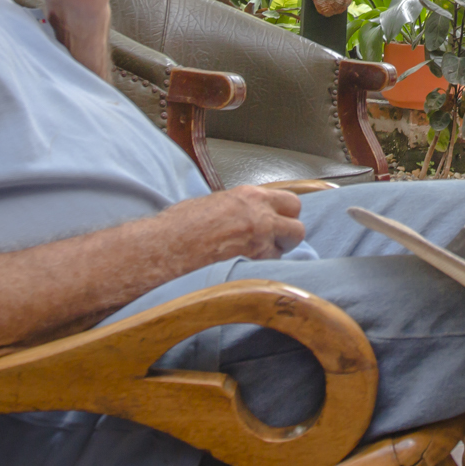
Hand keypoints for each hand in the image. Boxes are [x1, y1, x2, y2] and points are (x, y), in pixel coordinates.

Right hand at [177, 183, 307, 259]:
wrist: (166, 246)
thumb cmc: (179, 225)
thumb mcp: (213, 203)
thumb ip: (236, 208)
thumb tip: (241, 215)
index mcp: (249, 197)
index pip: (289, 201)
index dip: (286, 214)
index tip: (280, 220)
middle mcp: (259, 216)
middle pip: (298, 226)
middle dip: (289, 235)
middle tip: (275, 241)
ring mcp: (258, 241)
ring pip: (287, 249)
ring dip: (277, 253)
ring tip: (258, 257)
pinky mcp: (252, 263)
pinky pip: (270, 267)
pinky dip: (263, 269)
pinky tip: (247, 269)